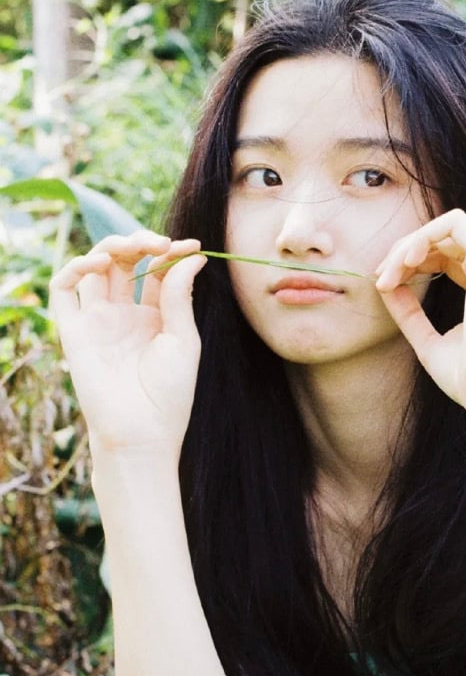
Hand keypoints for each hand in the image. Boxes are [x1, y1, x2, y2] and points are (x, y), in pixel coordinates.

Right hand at [49, 231, 206, 460]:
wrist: (142, 433)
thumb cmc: (169, 394)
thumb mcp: (183, 339)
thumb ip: (180, 296)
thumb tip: (191, 256)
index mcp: (155, 316)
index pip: (156, 270)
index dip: (170, 253)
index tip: (192, 246)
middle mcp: (124, 314)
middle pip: (124, 262)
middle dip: (140, 243)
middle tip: (161, 243)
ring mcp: (98, 320)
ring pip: (95, 268)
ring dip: (111, 247)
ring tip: (135, 246)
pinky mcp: (74, 331)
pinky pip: (63, 291)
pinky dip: (75, 268)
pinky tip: (100, 263)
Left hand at [374, 209, 465, 416]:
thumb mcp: (427, 340)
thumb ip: (408, 312)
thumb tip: (384, 286)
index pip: (446, 255)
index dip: (411, 262)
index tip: (384, 285)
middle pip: (444, 238)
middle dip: (404, 251)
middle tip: (380, 278)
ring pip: (447, 226)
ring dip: (410, 244)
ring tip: (388, 273)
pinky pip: (455, 224)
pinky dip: (425, 236)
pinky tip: (406, 261)